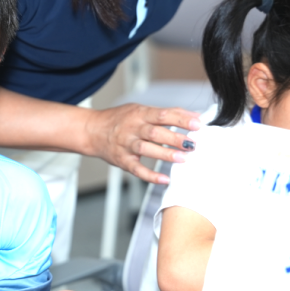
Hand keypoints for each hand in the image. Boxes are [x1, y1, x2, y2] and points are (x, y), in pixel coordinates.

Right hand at [85, 104, 200, 183]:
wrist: (92, 131)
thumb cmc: (120, 120)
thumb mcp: (141, 110)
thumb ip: (166, 113)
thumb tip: (193, 116)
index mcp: (139, 114)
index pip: (162, 114)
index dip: (180, 119)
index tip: (197, 124)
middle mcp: (132, 128)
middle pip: (155, 132)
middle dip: (175, 138)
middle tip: (192, 144)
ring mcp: (126, 145)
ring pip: (146, 149)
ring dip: (165, 154)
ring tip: (183, 159)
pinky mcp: (122, 160)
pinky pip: (136, 169)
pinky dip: (150, 175)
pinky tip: (164, 179)